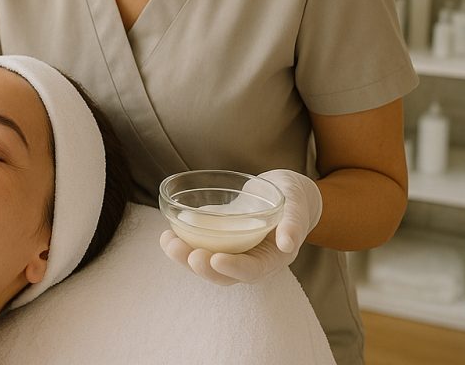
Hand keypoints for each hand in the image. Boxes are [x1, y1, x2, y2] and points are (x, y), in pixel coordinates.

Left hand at [158, 169, 322, 285]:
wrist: (283, 191)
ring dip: (185, 257)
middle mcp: (251, 260)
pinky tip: (167, 233)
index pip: (252, 271)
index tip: (214, 259)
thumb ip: (294, 222)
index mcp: (273, 259)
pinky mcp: (221, 240)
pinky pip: (201, 247)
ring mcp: (234, 251)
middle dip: (200, 266)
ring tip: (167, 241)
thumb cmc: (294, 197)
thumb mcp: (297, 204)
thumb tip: (287, 244)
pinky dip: (184, 242)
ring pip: (207, 263)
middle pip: (223, 274)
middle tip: (179, 249)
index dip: (232, 268)